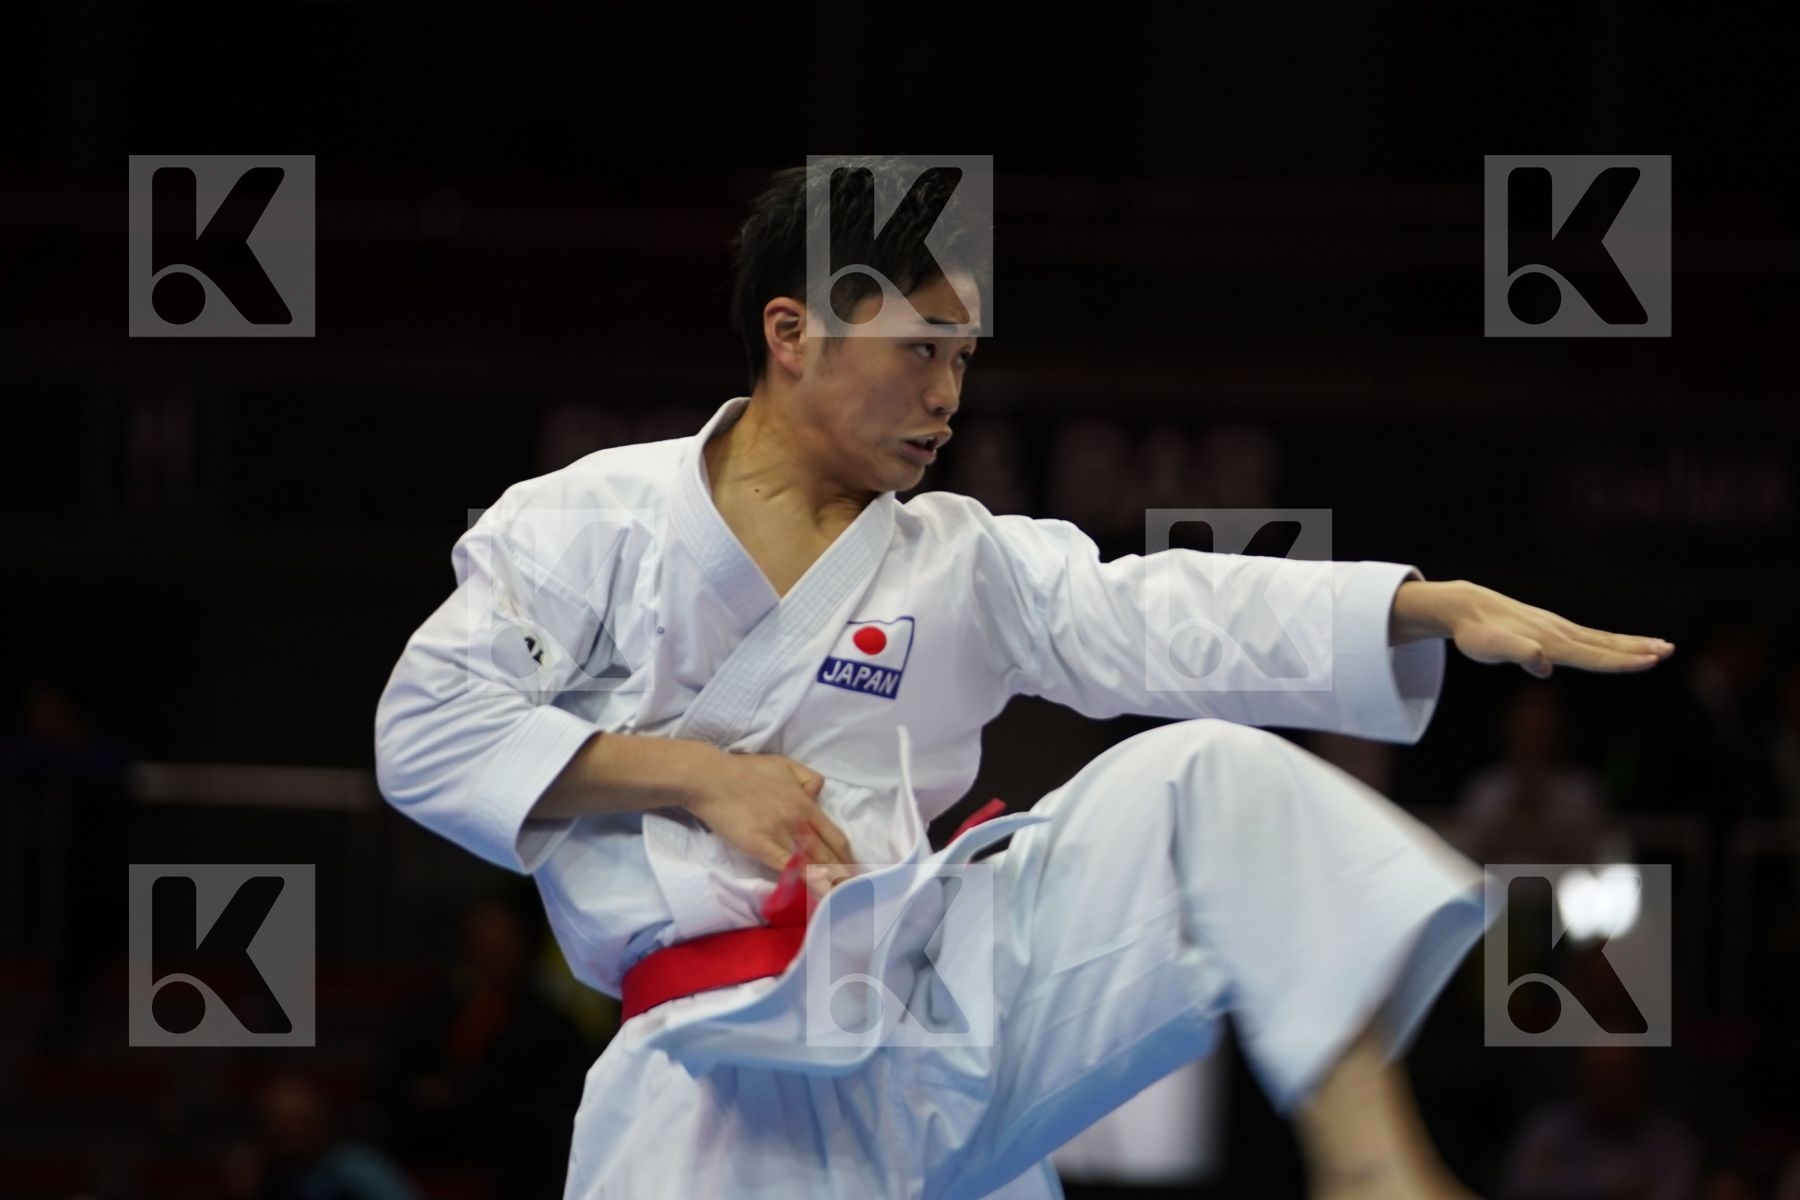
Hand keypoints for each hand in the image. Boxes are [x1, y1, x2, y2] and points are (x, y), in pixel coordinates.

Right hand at [682, 752, 856, 891]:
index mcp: (806, 804)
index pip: (835, 836)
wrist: (711, 778)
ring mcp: (781, 834)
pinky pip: (788, 866)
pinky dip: (805, 879)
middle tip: (856, 894)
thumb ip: (808, 778)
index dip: (847, 857)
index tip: (854, 871)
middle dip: (843, 875)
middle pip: (828, 854)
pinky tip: (817, 892)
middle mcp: (799, 821)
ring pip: (812, 863)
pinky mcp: (761, 846)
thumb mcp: (785, 764)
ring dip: (829, 882)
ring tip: (843, 899)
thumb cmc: (746, 770)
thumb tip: (817, 796)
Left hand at [1401, 580, 1674, 677]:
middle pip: (1606, 645)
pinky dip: (1611, 641)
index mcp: (1551, 643)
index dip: (1622, 661)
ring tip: (1662, 645)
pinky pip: (1590, 637)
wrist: (1467, 607)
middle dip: (1638, 649)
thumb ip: (1518, 654)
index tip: (1650, 662)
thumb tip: (1542, 665)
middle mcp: (1560, 634)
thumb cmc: (1477, 634)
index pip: (1593, 655)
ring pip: (1602, 639)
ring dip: (1633, 644)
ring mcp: (1558, 629)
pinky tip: (1622, 644)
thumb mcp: (1492, 649)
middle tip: (1671, 651)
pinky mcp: (1553, 628)